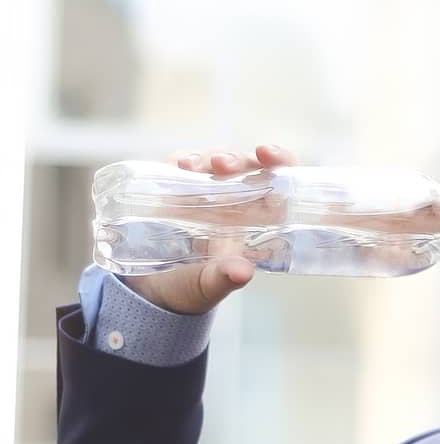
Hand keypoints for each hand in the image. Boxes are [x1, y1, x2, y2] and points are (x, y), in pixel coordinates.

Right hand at [121, 143, 298, 313]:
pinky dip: (185, 160)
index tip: (268, 154)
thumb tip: (243, 272)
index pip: (280, 182)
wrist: (155, 288)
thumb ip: (224, 278)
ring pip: (217, 161)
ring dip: (209, 157)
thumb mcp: (209, 285)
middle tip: (223, 165)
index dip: (280, 161)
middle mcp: (237, 202)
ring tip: (192, 166)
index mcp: (258, 222)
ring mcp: (208, 191)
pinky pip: (186, 165)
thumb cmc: (193, 287)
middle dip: (237, 159)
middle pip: (247, 167)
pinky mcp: (181, 187)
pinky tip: (179, 164)